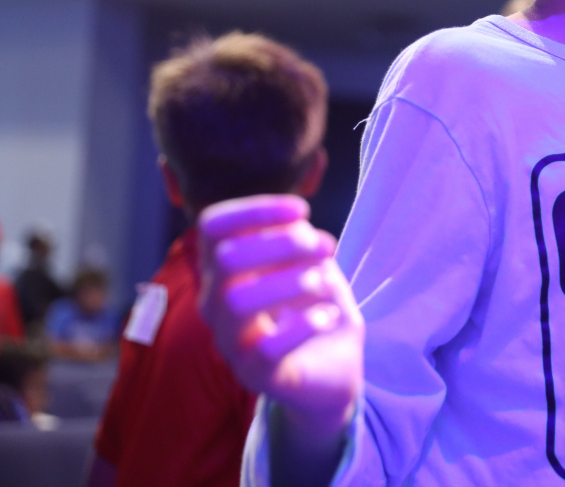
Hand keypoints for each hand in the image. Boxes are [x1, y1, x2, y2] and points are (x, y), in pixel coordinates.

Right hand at [197, 195, 363, 439]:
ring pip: (236, 301)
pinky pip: (264, 349)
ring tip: (325, 281)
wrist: (334, 366)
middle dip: (280, 243)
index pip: (213, 227)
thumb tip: (298, 225)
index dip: (254, 209)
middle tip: (325, 245)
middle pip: (225, 259)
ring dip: (288, 282)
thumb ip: (301, 242)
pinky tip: (328, 315)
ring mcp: (230, 340)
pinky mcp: (254, 374)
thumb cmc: (315, 305)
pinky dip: (301, 325)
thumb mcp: (314, 265)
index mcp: (224, 269)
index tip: (302, 208)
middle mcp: (216, 302)